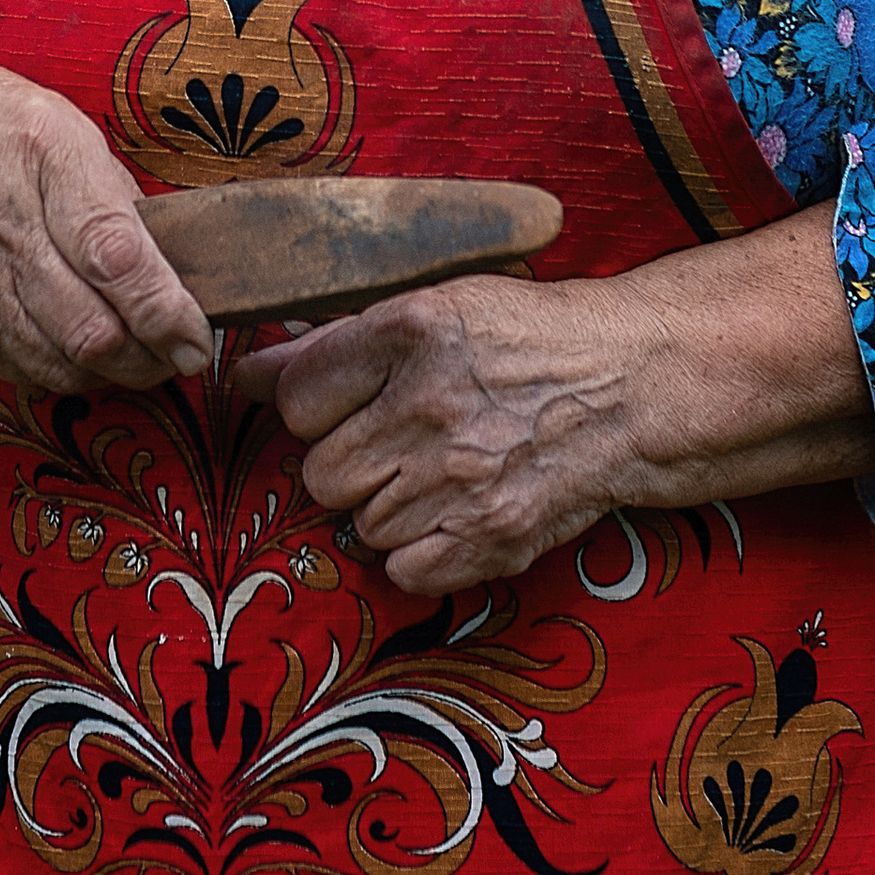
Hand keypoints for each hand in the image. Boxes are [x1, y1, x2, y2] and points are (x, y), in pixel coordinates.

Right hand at [0, 31, 211, 392]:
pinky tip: (82, 358)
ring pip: (58, 363)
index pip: (117, 257)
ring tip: (142, 362)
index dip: (168, 311)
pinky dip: (60, 375)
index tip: (199, 336)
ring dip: (112, 376)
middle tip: (181, 355)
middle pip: (93, 331)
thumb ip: (103, 186)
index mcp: (45, 155)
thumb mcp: (46, 115)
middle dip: (153, 360)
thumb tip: (160, 252)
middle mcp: (6, 224)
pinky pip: (16, 367)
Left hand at [233, 209, 874, 595]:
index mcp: (412, 331)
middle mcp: (431, 404)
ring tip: (437, 470)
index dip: (312, 404)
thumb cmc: (528, 338)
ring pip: (359, 522)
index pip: (295, 393)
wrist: (631, 388)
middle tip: (395, 440)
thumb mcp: (436, 305)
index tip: (342, 403)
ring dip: (386, 505)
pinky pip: (401, 569)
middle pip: (319, 470)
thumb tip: (243, 370)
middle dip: (347, 459)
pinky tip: (452, 511)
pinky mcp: (489, 537)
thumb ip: (336, 340)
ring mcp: (461, 478)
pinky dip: (418, 551)